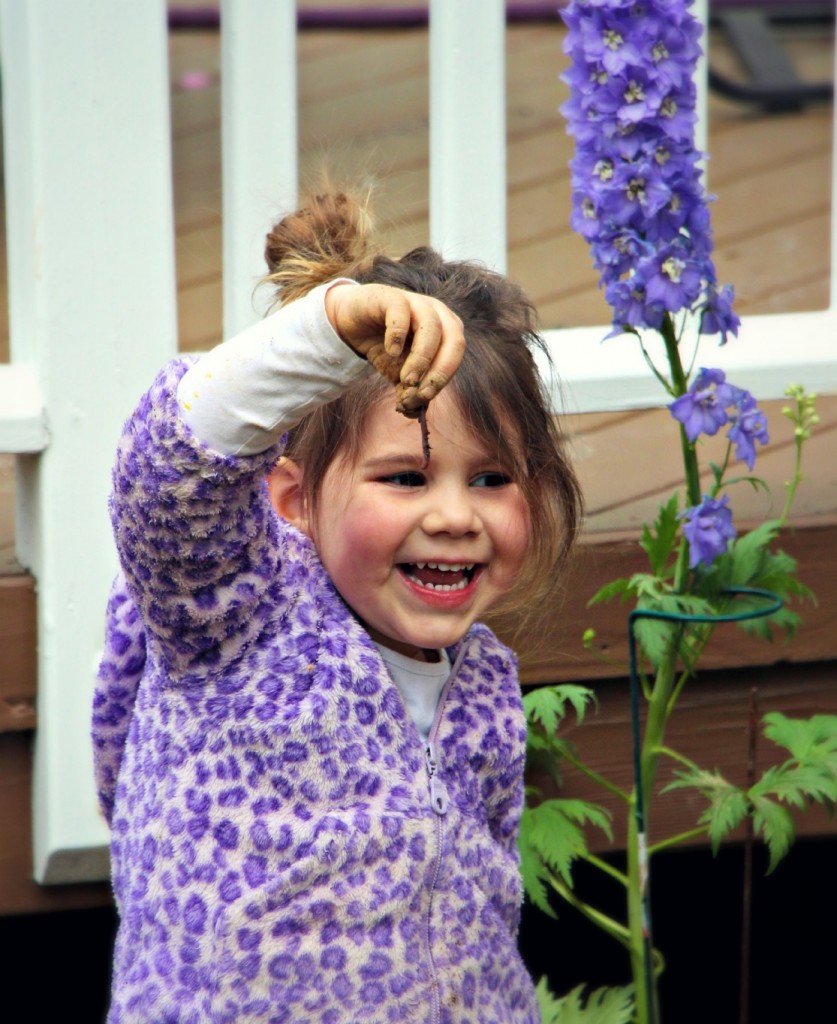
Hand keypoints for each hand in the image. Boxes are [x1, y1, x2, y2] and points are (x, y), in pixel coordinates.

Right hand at [324, 282, 464, 414]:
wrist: (354, 324)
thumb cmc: (385, 347)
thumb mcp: (399, 375)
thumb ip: (411, 392)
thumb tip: (415, 413)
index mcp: (447, 331)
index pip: (455, 355)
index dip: (442, 378)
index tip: (423, 397)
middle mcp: (437, 313)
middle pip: (454, 340)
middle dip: (439, 370)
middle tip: (420, 390)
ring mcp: (415, 301)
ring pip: (431, 327)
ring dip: (421, 358)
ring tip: (405, 378)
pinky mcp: (391, 296)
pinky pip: (402, 312)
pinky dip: (398, 335)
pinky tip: (391, 352)